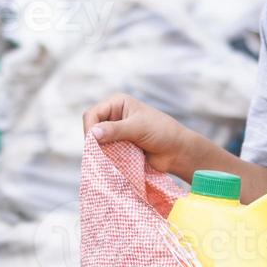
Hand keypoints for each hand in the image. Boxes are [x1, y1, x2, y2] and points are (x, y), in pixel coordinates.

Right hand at [82, 93, 196, 175]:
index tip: (93, 143)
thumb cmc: (162, 132)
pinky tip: (112, 163)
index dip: (90, 128)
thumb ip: (115, 130)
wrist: (177, 151)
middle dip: (94, 141)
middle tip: (100, 154)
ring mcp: (116, 132)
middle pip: (91, 128)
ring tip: (109, 158)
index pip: (92, 114)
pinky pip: (105, 152)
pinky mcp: (119, 146)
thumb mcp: (138, 128)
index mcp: (117, 103)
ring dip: (101, 151)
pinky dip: (106, 158)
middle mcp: (114, 116)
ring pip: (97, 142)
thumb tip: (93, 134)